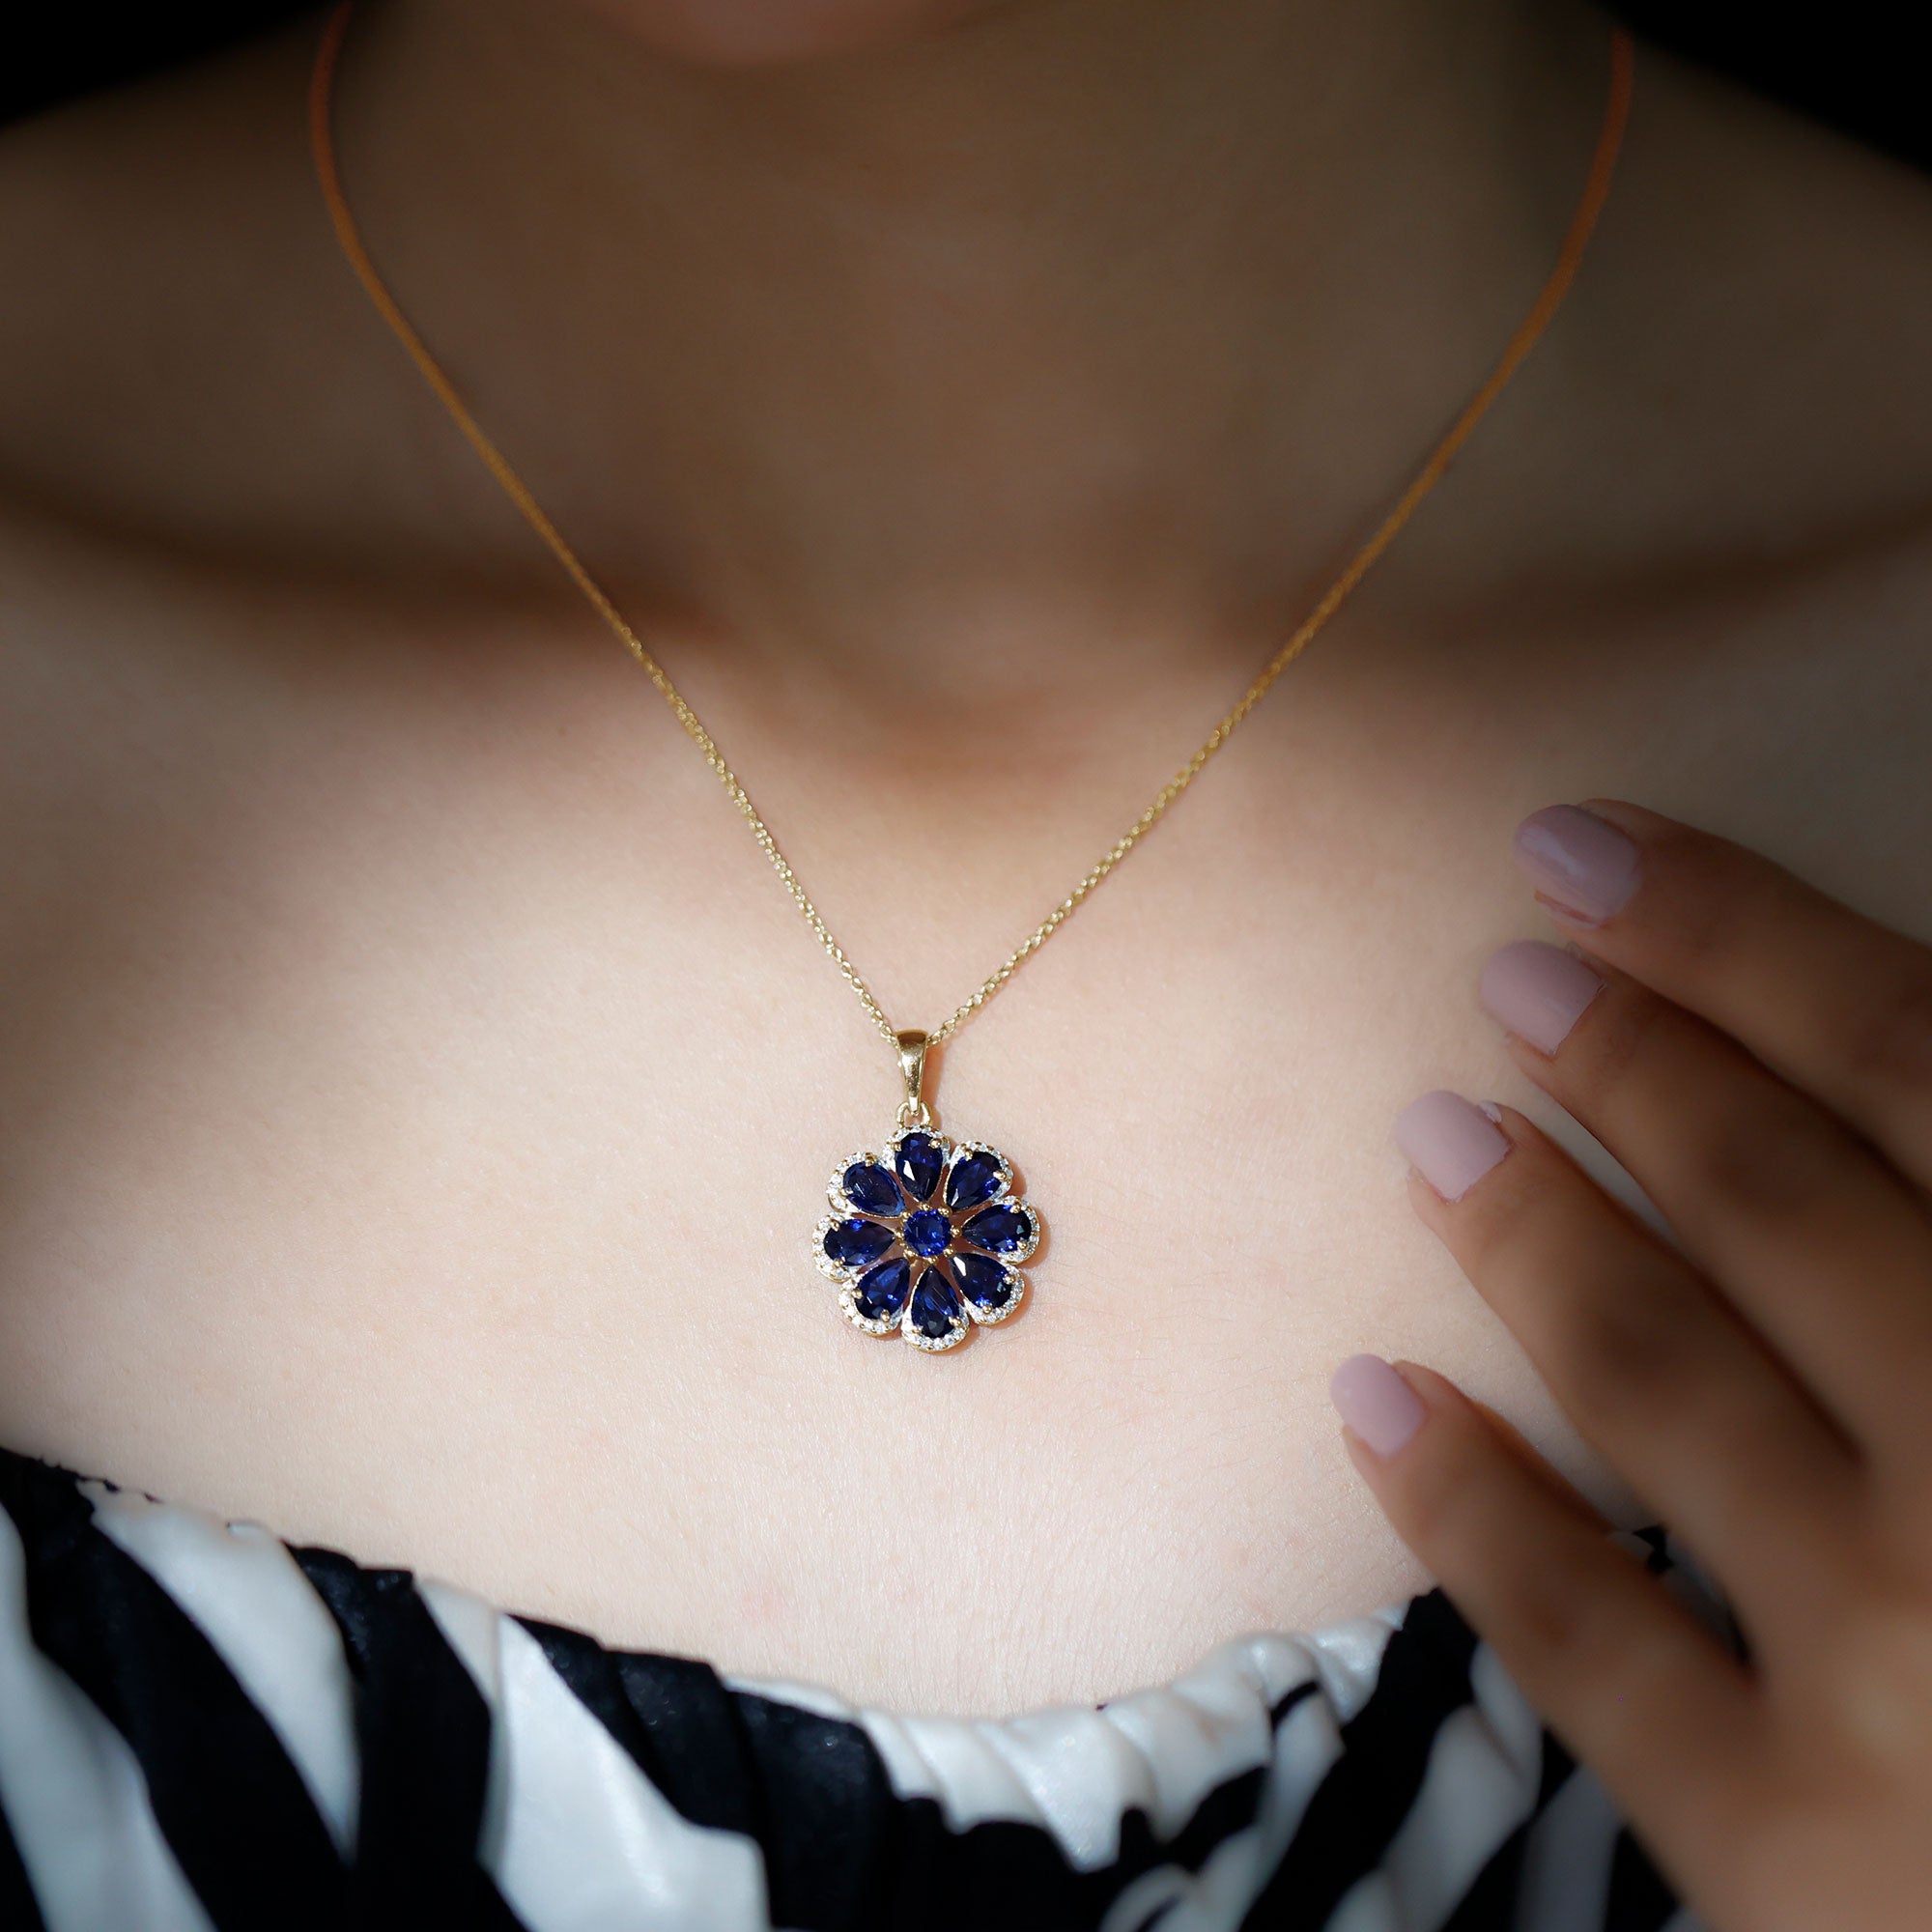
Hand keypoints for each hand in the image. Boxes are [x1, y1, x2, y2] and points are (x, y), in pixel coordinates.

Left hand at [1330, 799, 1931, 1931]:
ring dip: (1534, 1235)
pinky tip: (1374, 1397)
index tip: (1584, 851)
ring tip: (1433, 1137)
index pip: (1931, 1066)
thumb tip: (1899, 1090)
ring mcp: (1908, 1674)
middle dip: (1636, 1067)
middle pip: (1785, 1202)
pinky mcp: (1800, 1864)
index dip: (1744, 939)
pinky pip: (1583, 1644)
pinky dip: (1467, 1506)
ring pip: (1667, 1382)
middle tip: (1510, 976)